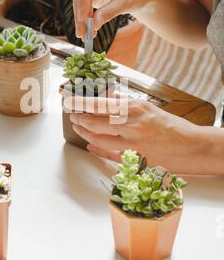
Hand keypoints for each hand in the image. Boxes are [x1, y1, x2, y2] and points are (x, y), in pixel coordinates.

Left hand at [64, 95, 207, 174]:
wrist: (192, 147)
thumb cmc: (172, 127)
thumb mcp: (148, 108)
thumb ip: (126, 104)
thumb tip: (106, 99)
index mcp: (134, 109)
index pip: (99, 103)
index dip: (80, 102)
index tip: (68, 99)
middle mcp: (131, 125)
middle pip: (94, 121)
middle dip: (78, 118)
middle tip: (72, 115)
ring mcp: (131, 144)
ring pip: (98, 138)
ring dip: (84, 132)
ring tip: (78, 127)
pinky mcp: (133, 161)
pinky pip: (108, 154)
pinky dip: (96, 149)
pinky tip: (90, 145)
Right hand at [72, 0, 150, 38]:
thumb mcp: (127, 3)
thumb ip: (110, 12)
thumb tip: (94, 25)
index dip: (82, 1)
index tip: (83, 20)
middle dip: (80, 13)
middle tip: (82, 33)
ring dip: (80, 18)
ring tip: (86, 34)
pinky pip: (80, 4)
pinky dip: (83, 17)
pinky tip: (87, 29)